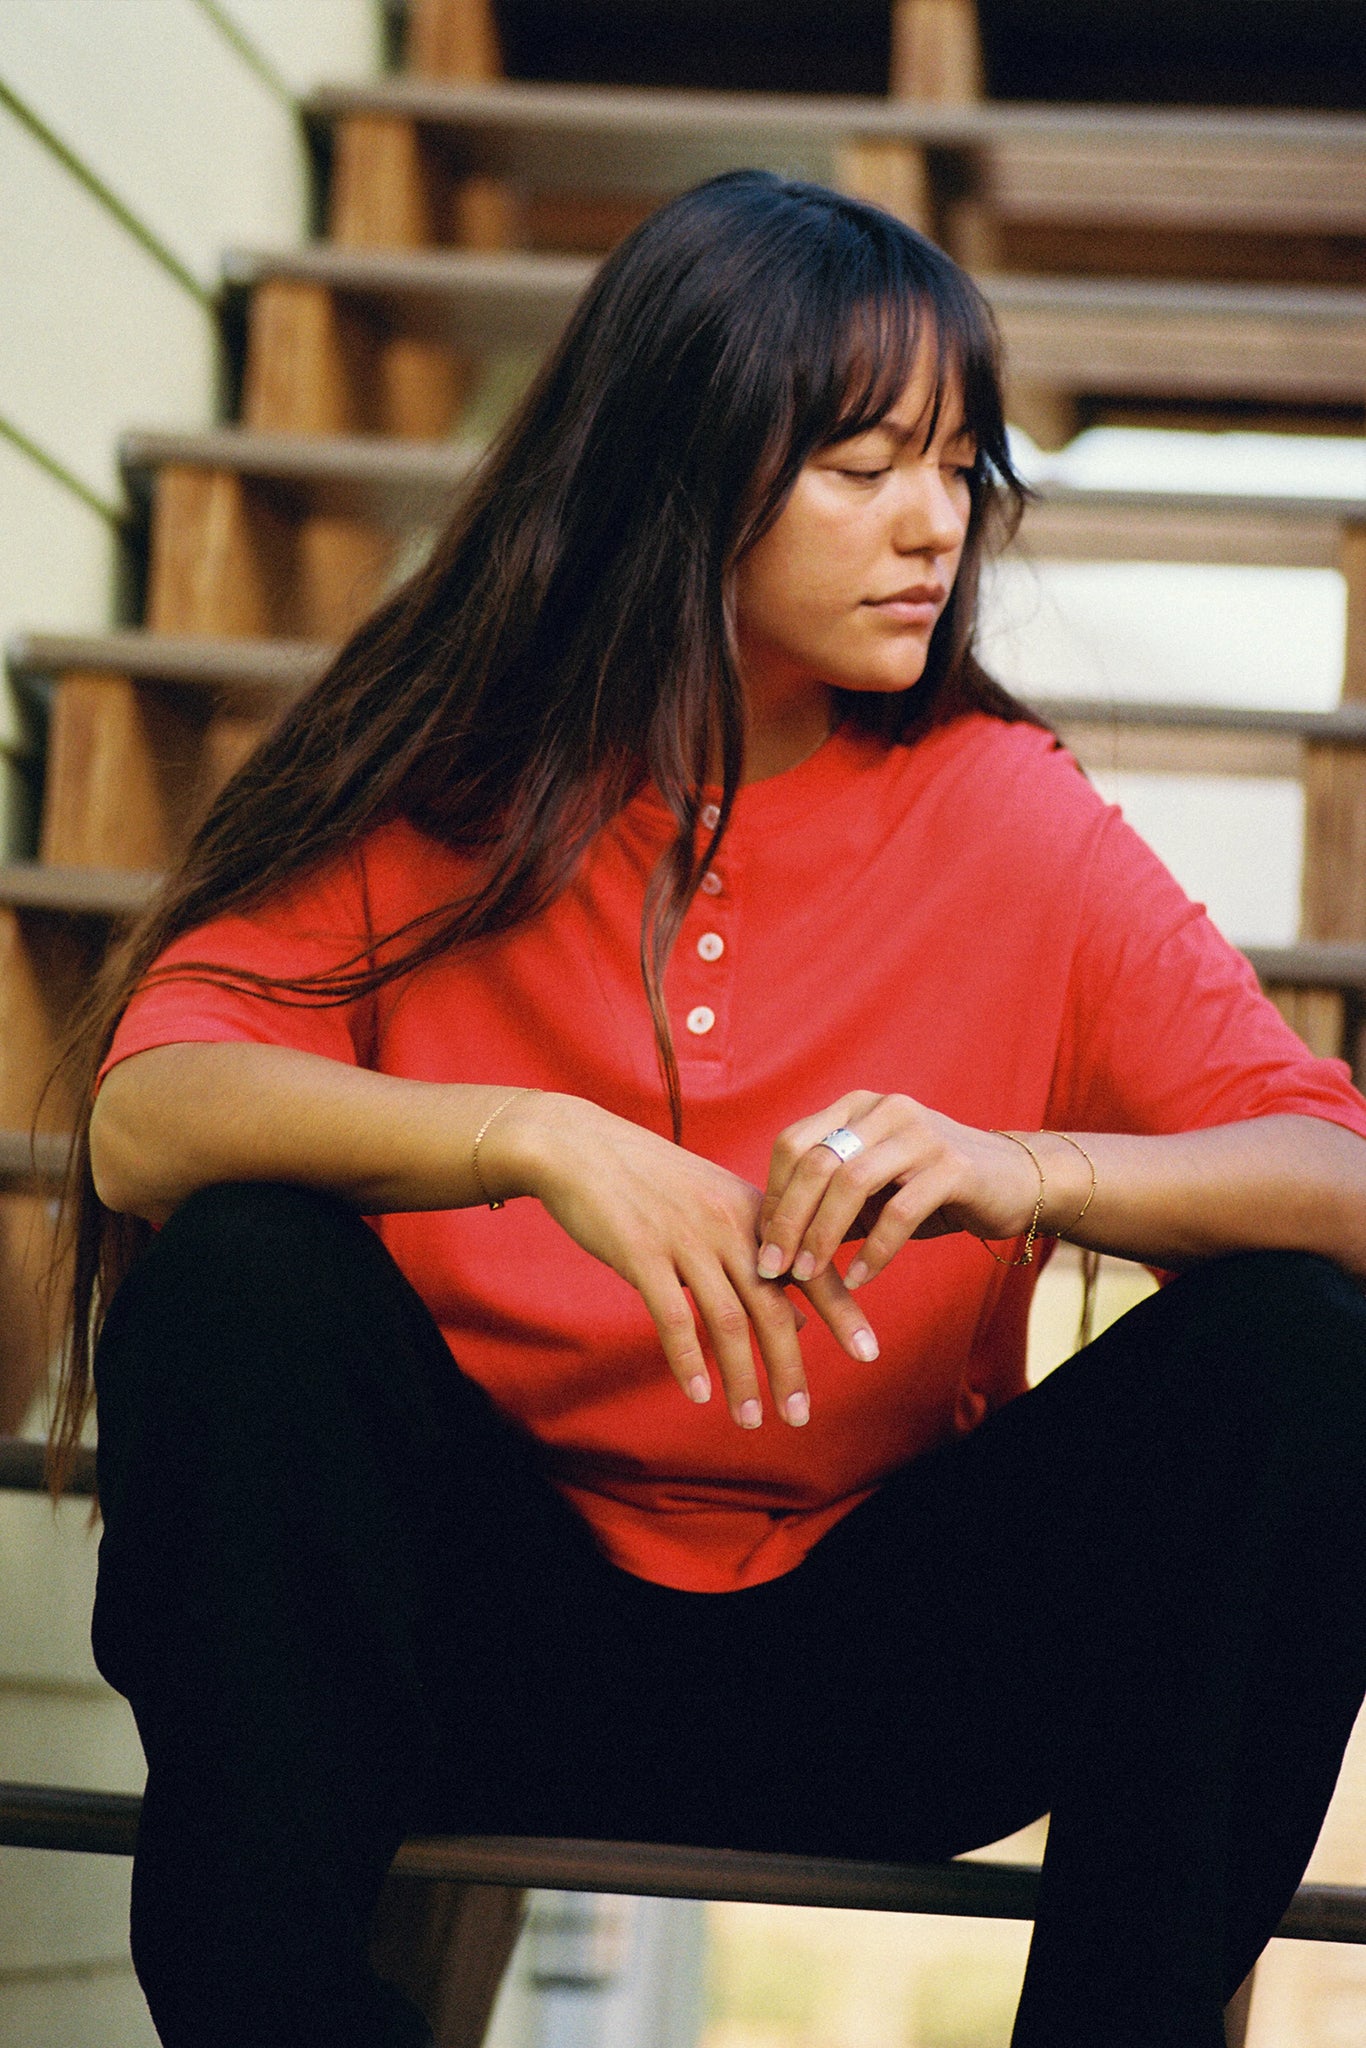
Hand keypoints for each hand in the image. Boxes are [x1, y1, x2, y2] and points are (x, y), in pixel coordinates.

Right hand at [495, 1092, 879, 1428]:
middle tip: (799, 1415)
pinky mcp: (642, 1253)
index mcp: (753, 1212)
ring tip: (750, 1420)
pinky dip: (690, 1360)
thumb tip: (802, 1318)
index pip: (811, 1268)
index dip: (842, 1312)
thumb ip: (761, 1257)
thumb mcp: (717, 1205)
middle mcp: (728, 1227)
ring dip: (743, 1377)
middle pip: (773, 1307)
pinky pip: (673, 1318)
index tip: (869, 1353)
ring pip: (727, 1321)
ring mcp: (685, 1240)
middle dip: (790, 1367)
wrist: (580, 1146)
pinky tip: (700, 1395)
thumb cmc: (651, 1180)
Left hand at [756, 1092, 1056, 1290]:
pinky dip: (872, 1251)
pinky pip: (899, 1212)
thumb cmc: (930, 1189)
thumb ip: (827, 1205)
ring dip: (823, 1236)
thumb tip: (770, 1246)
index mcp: (857, 1107)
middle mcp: (885, 1109)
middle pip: (816, 1162)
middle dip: (789, 1221)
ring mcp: (921, 1133)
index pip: (794, 1144)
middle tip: (774, 1268)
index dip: (775, 1197)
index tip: (763, 1245)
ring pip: (852, 1183)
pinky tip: (857, 1279)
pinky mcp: (953, 1166)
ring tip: (809, 1276)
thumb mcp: (872, 1191)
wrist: (1013, 1181)